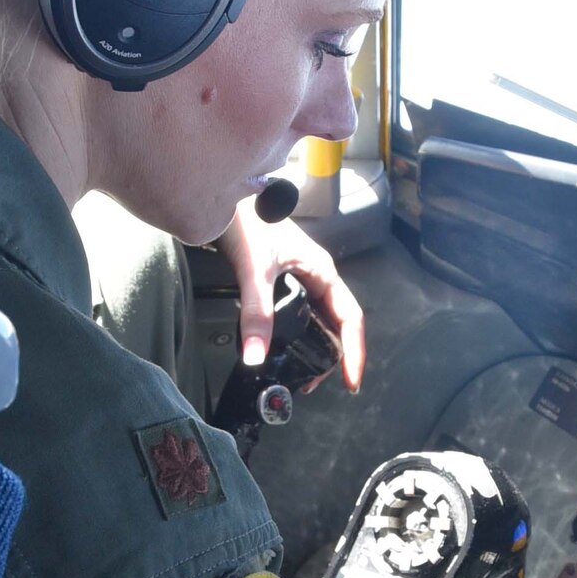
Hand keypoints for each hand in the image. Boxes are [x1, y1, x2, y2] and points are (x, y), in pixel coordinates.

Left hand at [216, 199, 365, 392]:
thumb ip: (256, 315)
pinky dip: (297, 335)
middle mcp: (316, 275)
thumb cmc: (247, 220)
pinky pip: (299, 312)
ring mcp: (300, 276)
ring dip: (315, 347)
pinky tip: (283, 347)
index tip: (351, 381)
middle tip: (316, 383)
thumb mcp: (254, 271)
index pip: (350, 319)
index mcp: (322, 271)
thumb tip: (257, 357)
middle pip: (336, 323)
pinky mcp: (281, 277)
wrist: (222, 194)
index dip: (354, 352)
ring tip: (302, 372)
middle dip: (333, 357)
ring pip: (318, 319)